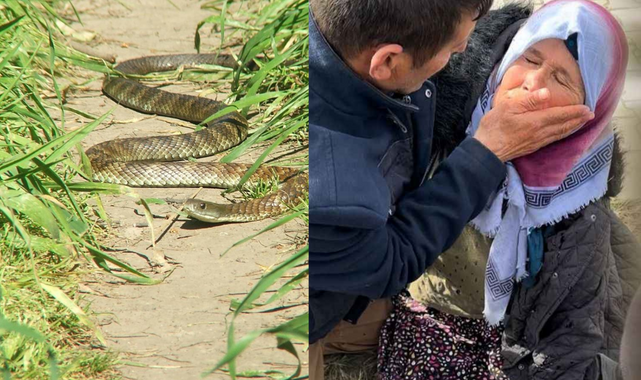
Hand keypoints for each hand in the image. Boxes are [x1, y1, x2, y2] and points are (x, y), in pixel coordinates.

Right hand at [473, 88, 593, 161]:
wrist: (486, 150)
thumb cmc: (494, 126)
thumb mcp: (507, 107)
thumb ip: (528, 100)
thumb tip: (546, 93)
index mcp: (536, 121)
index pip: (560, 115)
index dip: (574, 111)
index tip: (587, 108)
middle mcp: (540, 133)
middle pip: (563, 125)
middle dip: (578, 120)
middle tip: (590, 115)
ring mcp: (536, 142)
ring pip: (560, 134)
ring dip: (572, 128)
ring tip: (581, 123)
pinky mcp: (532, 147)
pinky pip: (553, 139)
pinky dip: (562, 134)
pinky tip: (562, 132)